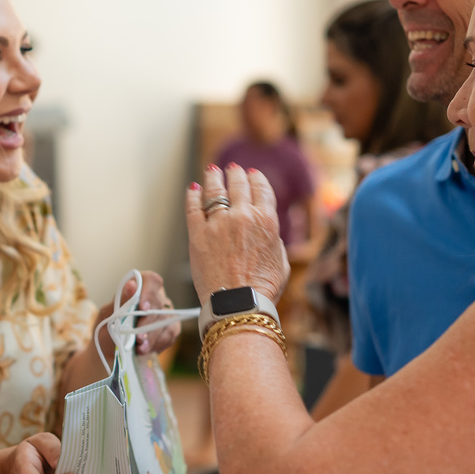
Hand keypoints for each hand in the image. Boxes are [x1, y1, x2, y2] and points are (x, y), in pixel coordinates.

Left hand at [95, 270, 180, 355]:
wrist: (110, 352)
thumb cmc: (107, 329)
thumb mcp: (108, 316)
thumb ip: (121, 301)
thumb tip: (131, 284)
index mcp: (138, 287)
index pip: (151, 280)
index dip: (149, 293)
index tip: (143, 308)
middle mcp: (155, 296)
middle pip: (159, 303)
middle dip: (147, 322)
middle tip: (138, 338)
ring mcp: (165, 311)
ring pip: (167, 320)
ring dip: (152, 336)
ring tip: (139, 347)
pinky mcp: (171, 327)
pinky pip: (170, 333)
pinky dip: (157, 343)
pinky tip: (145, 349)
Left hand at [186, 163, 289, 303]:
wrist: (237, 304)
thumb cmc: (262, 289)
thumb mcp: (281, 263)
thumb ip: (274, 241)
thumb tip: (268, 233)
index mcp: (266, 221)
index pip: (261, 189)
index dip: (256, 179)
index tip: (251, 173)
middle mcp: (243, 216)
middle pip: (238, 186)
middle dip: (234, 175)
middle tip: (231, 170)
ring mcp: (218, 224)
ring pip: (215, 192)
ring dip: (213, 178)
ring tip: (212, 171)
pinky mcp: (198, 234)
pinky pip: (193, 208)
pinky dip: (193, 196)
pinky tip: (193, 190)